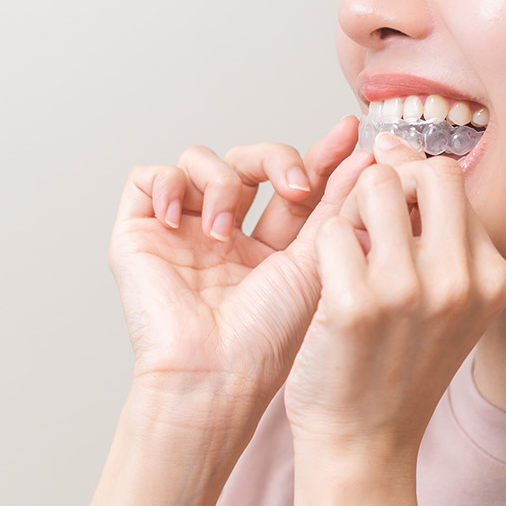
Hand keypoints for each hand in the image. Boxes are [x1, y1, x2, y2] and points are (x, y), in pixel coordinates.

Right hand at [109, 116, 370, 413]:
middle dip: (274, 159)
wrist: (214, 374)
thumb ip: (336, 207)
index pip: (292, 183)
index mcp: (269, 248)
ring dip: (219, 181)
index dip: (319, 155)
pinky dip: (165, 184)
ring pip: (199, 161)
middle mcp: (225, 235)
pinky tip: (181, 222)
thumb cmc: (265, 339)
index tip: (348, 132)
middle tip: (293, 185)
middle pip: (248, 162)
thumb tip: (367, 159)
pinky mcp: (139, 233)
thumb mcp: (316, 263)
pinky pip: (147, 177)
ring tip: (223, 232)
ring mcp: (181, 232)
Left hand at [285, 131, 505, 461]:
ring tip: (346, 253)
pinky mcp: (357, 304)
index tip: (387, 194)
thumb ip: (440, 237)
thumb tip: (398, 154)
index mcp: (492, 277)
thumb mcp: (446, 305)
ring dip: (351, 211)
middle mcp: (460, 281)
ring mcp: (410, 292)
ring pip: (374, 189)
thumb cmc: (395, 370)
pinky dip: (322, 248)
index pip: (453, 182)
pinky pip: (332, 230)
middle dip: (388, 181)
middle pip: (426, 172)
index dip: (411, 179)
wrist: (365, 445)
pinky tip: (326, 283)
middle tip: (366, 219)